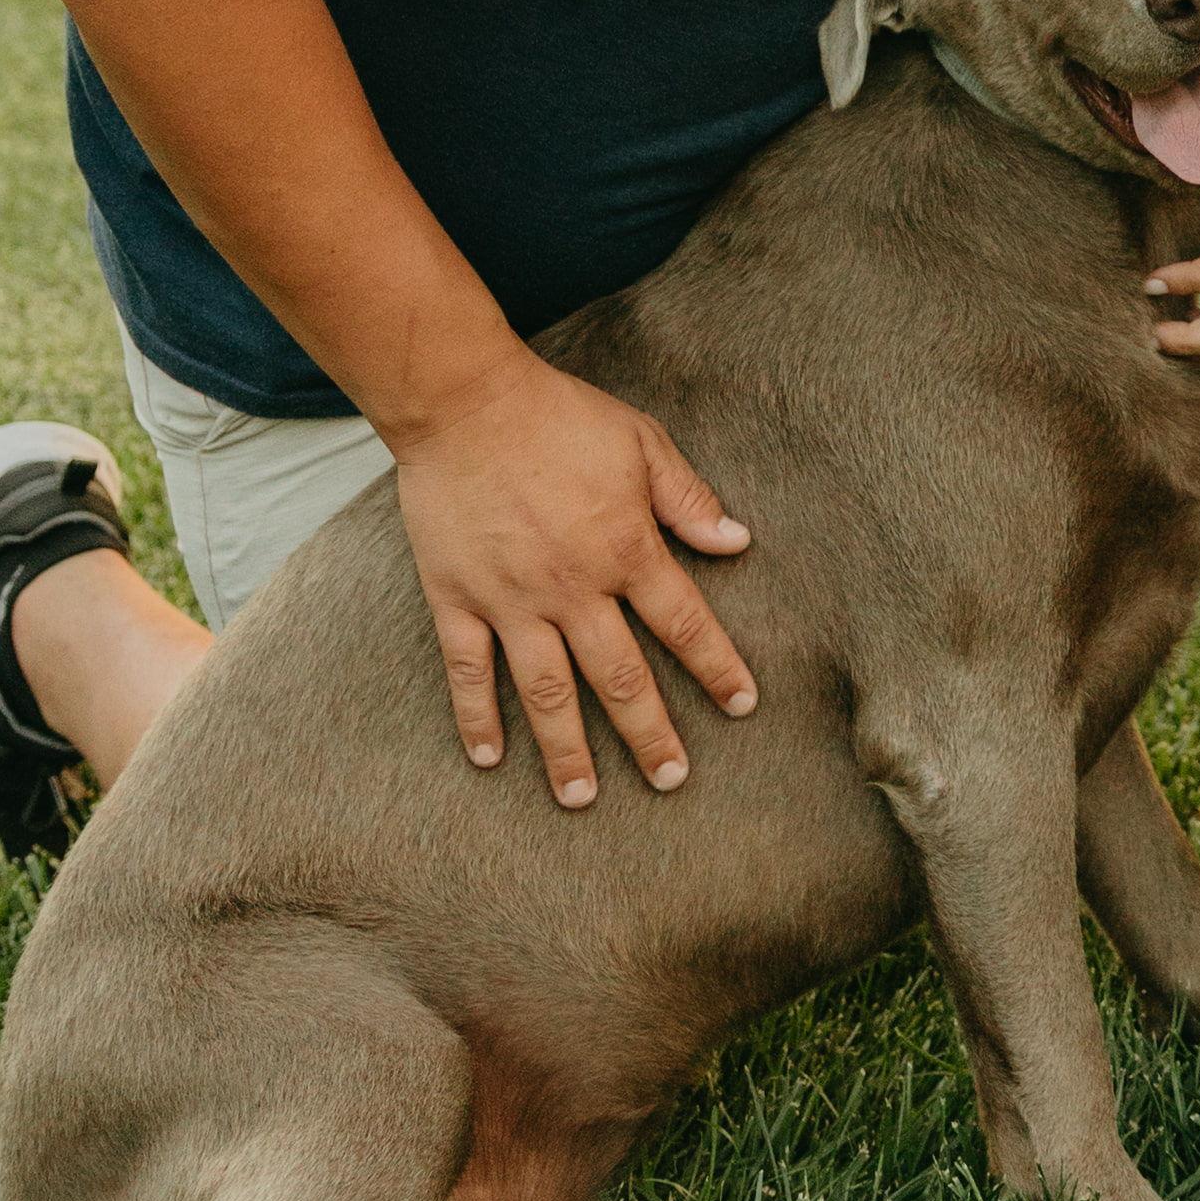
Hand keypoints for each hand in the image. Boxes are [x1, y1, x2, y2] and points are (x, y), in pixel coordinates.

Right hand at [381, 348, 758, 805]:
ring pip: (546, 691)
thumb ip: (689, 500)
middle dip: (649, 734)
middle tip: (670, 780)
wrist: (464, 401)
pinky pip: (468, 671)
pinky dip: (477, 717)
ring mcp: (511, 599)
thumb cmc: (559, 416)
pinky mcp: (457, 598)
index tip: (742, 706)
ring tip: (582, 799)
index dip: (717, 667)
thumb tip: (737, 542)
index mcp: (625, 548)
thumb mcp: (641, 444)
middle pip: (619, 677)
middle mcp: (573, 588)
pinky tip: (490, 758)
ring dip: (567, 749)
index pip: (684, 623)